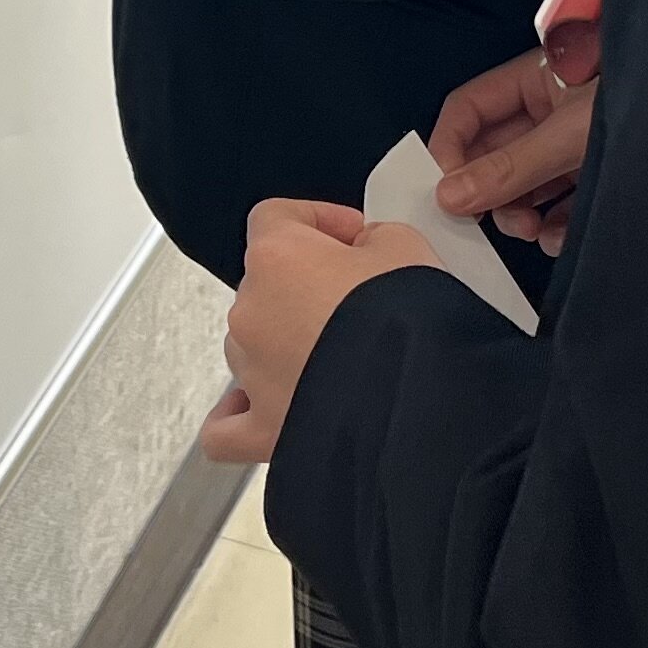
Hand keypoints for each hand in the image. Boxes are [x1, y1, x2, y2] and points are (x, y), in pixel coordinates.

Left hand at [200, 198, 443, 466]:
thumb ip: (375, 237)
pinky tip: (263, 409)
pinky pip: (229, 426)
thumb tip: (368, 250)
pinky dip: (242, 414)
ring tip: (343, 357)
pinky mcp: (263, 430)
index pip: (275, 217)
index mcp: (277, 258)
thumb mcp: (406, 246)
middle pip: (265, 284)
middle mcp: (251, 313)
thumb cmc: (409, 326)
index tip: (352, 236)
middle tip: (360, 298)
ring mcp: (251, 374)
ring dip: (286, 344)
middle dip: (309, 286)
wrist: (419, 406)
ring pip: (252, 346)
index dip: (318, 220)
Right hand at [429, 28, 599, 252]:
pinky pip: (561, 199)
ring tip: (531, 231)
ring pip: (526, 181)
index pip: (469, 110)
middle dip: (490, 190)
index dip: (450, 149)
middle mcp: (550, 108)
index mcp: (535, 79)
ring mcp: (574, 141)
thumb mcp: (568, 138)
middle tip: (499, 222)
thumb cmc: (638, 104)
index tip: (447, 195)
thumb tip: (446, 197)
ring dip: (520, 210)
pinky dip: (554, 221)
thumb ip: (509, 169)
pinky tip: (559, 237)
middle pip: (495, 151)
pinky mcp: (599, 173)